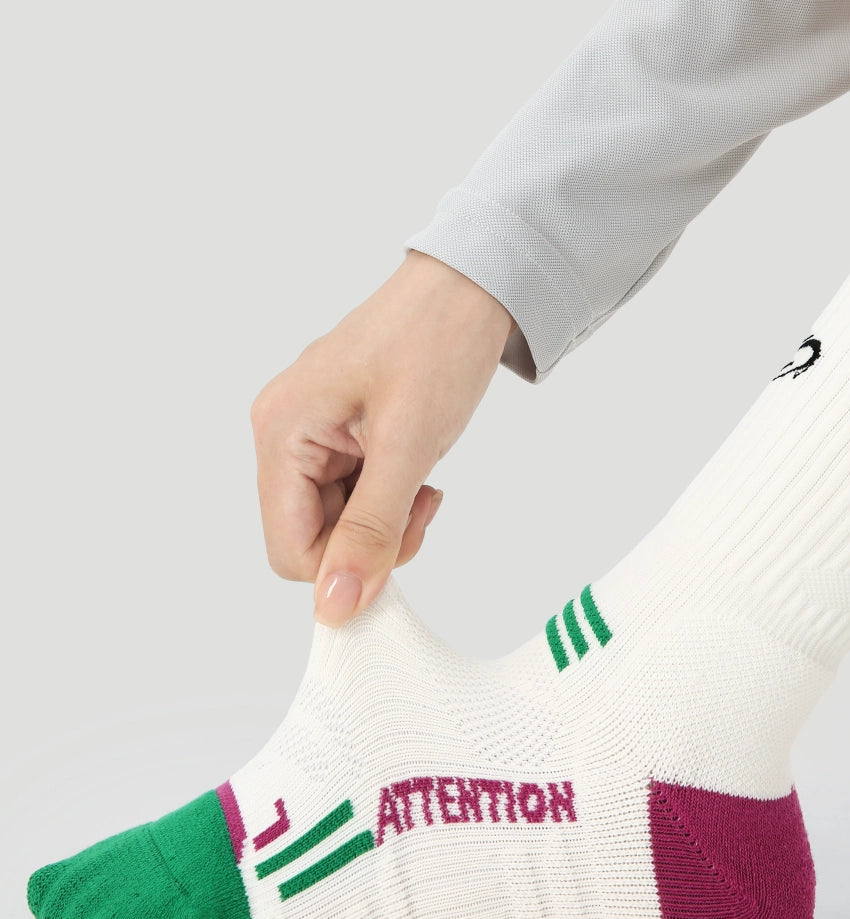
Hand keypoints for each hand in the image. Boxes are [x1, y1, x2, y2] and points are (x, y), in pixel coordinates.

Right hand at [251, 250, 515, 625]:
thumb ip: (370, 530)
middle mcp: (284, 434)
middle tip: (419, 509)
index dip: (342, 568)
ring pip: (336, 521)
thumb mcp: (408, 446)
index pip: (288, 550)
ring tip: (423, 483)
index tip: (398, 548)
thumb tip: (336, 604)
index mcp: (282, 432)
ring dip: (384, 520)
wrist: (472, 288)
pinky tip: (418, 474)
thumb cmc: (436, 344)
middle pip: (310, 538)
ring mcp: (311, 433)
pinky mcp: (339, 434)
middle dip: (368, 541)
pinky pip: (354, 495)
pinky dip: (389, 498)